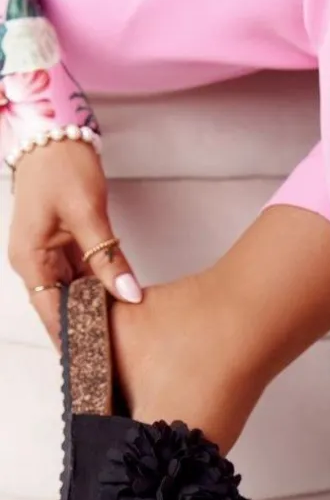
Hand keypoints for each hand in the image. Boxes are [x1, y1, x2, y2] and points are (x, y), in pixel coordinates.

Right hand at [8, 139, 141, 345]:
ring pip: (74, 298)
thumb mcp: (87, 212)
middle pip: (62, 311)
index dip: (73, 340)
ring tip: (122, 344)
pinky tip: (120, 311)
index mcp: (30, 260)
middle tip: (116, 362)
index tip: (96, 365)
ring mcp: (49, 258)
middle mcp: (35, 264)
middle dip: (86, 334)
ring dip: (96, 316)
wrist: (56, 135)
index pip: (52, 314)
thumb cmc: (61, 167)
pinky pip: (82, 281)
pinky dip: (99, 295)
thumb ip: (108, 258)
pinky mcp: (65, 250)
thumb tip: (128, 295)